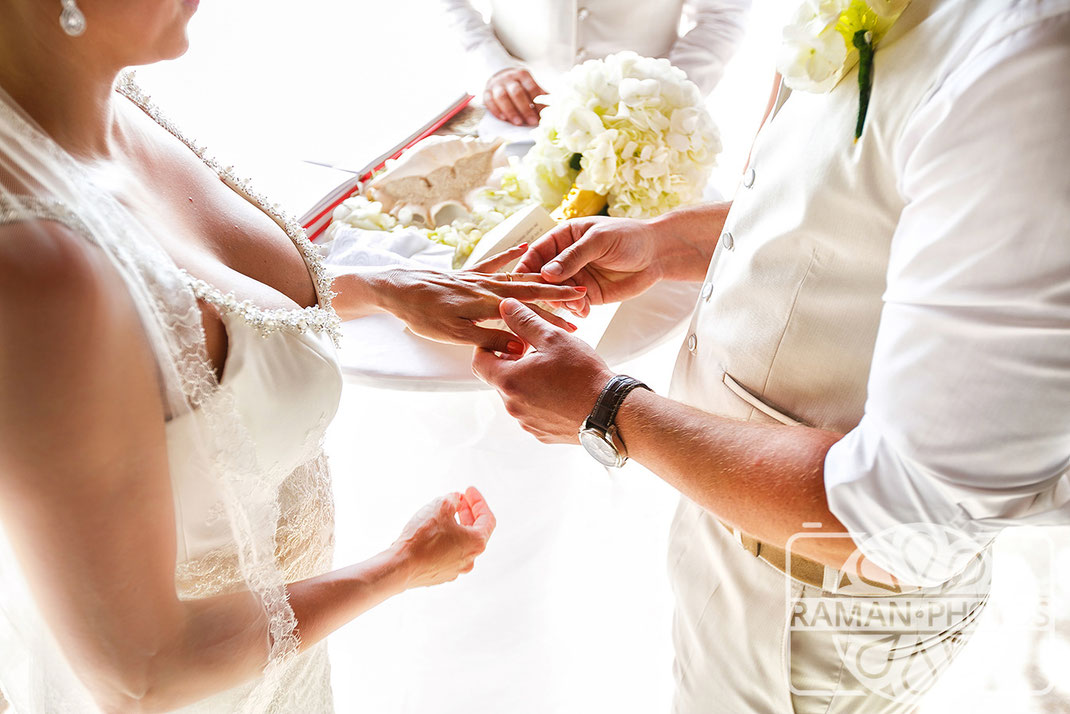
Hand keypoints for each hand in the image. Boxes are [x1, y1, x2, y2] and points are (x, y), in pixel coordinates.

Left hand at [376, 245, 585, 353]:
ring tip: (565, 279)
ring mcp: (478, 278)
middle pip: (530, 290)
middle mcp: (487, 287)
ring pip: (518, 277)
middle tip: (583, 296)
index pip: (530, 309)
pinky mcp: (467, 273)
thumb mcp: (455, 335)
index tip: (577, 318)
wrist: (396, 288)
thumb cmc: (422, 314)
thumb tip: (521, 347)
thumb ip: (490, 339)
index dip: (555, 314)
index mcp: (488, 304)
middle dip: (557, 294)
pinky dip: (511, 255)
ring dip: (543, 279)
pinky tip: (525, 248)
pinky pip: (495, 262)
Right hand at [393, 487, 495, 587]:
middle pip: (475, 532)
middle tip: (459, 500)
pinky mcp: (441, 575)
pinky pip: (447, 554)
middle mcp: (470, 559)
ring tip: (444, 514)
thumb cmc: (423, 536)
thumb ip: (454, 499)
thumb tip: (456, 499)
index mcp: (476, 543)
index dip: (478, 502)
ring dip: (456, 527)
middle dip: (468, 513)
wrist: (401, 566)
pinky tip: (432, 532)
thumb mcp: (441, 506)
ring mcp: (456, 570)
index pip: (487, 518)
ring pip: (460, 544)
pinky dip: (445, 540)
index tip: (469, 490)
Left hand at [472, 299, 614, 443]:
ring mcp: (526, 422)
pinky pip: (532, 413)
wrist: (608, 412)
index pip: (479, 361)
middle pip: (499, 379)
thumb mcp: (553, 339)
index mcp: (509, 381)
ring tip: (553, 372)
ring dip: (527, 382)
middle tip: (536, 352)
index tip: (506, 340)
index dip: (489, 347)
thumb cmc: (582, 374)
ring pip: (517, 396)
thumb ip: (524, 321)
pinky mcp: (541, 433)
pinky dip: (540, 400)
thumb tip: (505, 306)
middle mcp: (512, 405)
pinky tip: (561, 391)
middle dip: (512, 364)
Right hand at [484, 68, 545, 125]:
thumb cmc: (518, 84)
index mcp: (522, 74)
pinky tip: (504, 119)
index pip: (531, 88)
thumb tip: (553, 107)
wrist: (499, 75)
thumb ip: (539, 94)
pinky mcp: (486, 91)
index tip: (543, 115)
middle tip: (532, 122)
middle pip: (517, 92)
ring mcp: (496, 84)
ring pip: (502, 97)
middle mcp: (509, 77)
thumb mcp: (529, 84)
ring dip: (511, 111)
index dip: (538, 102)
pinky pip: (489, 101)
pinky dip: (496, 111)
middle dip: (525, 109)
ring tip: (518, 123)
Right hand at [515, 216, 664, 317]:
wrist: (657, 253)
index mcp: (562, 238)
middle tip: (551, 299)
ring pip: (555, 294)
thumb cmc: (629, 236)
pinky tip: (584, 310)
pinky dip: (575, 310)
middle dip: (543, 290)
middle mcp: (565, 259)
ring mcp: (575, 278)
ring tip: (576, 304)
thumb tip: (547, 273)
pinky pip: (573, 305)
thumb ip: (574, 257)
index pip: (536, 254)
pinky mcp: (588, 295)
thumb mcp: (599, 240)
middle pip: (541, 278)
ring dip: (561, 302)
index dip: (526, 268)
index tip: (521, 282)